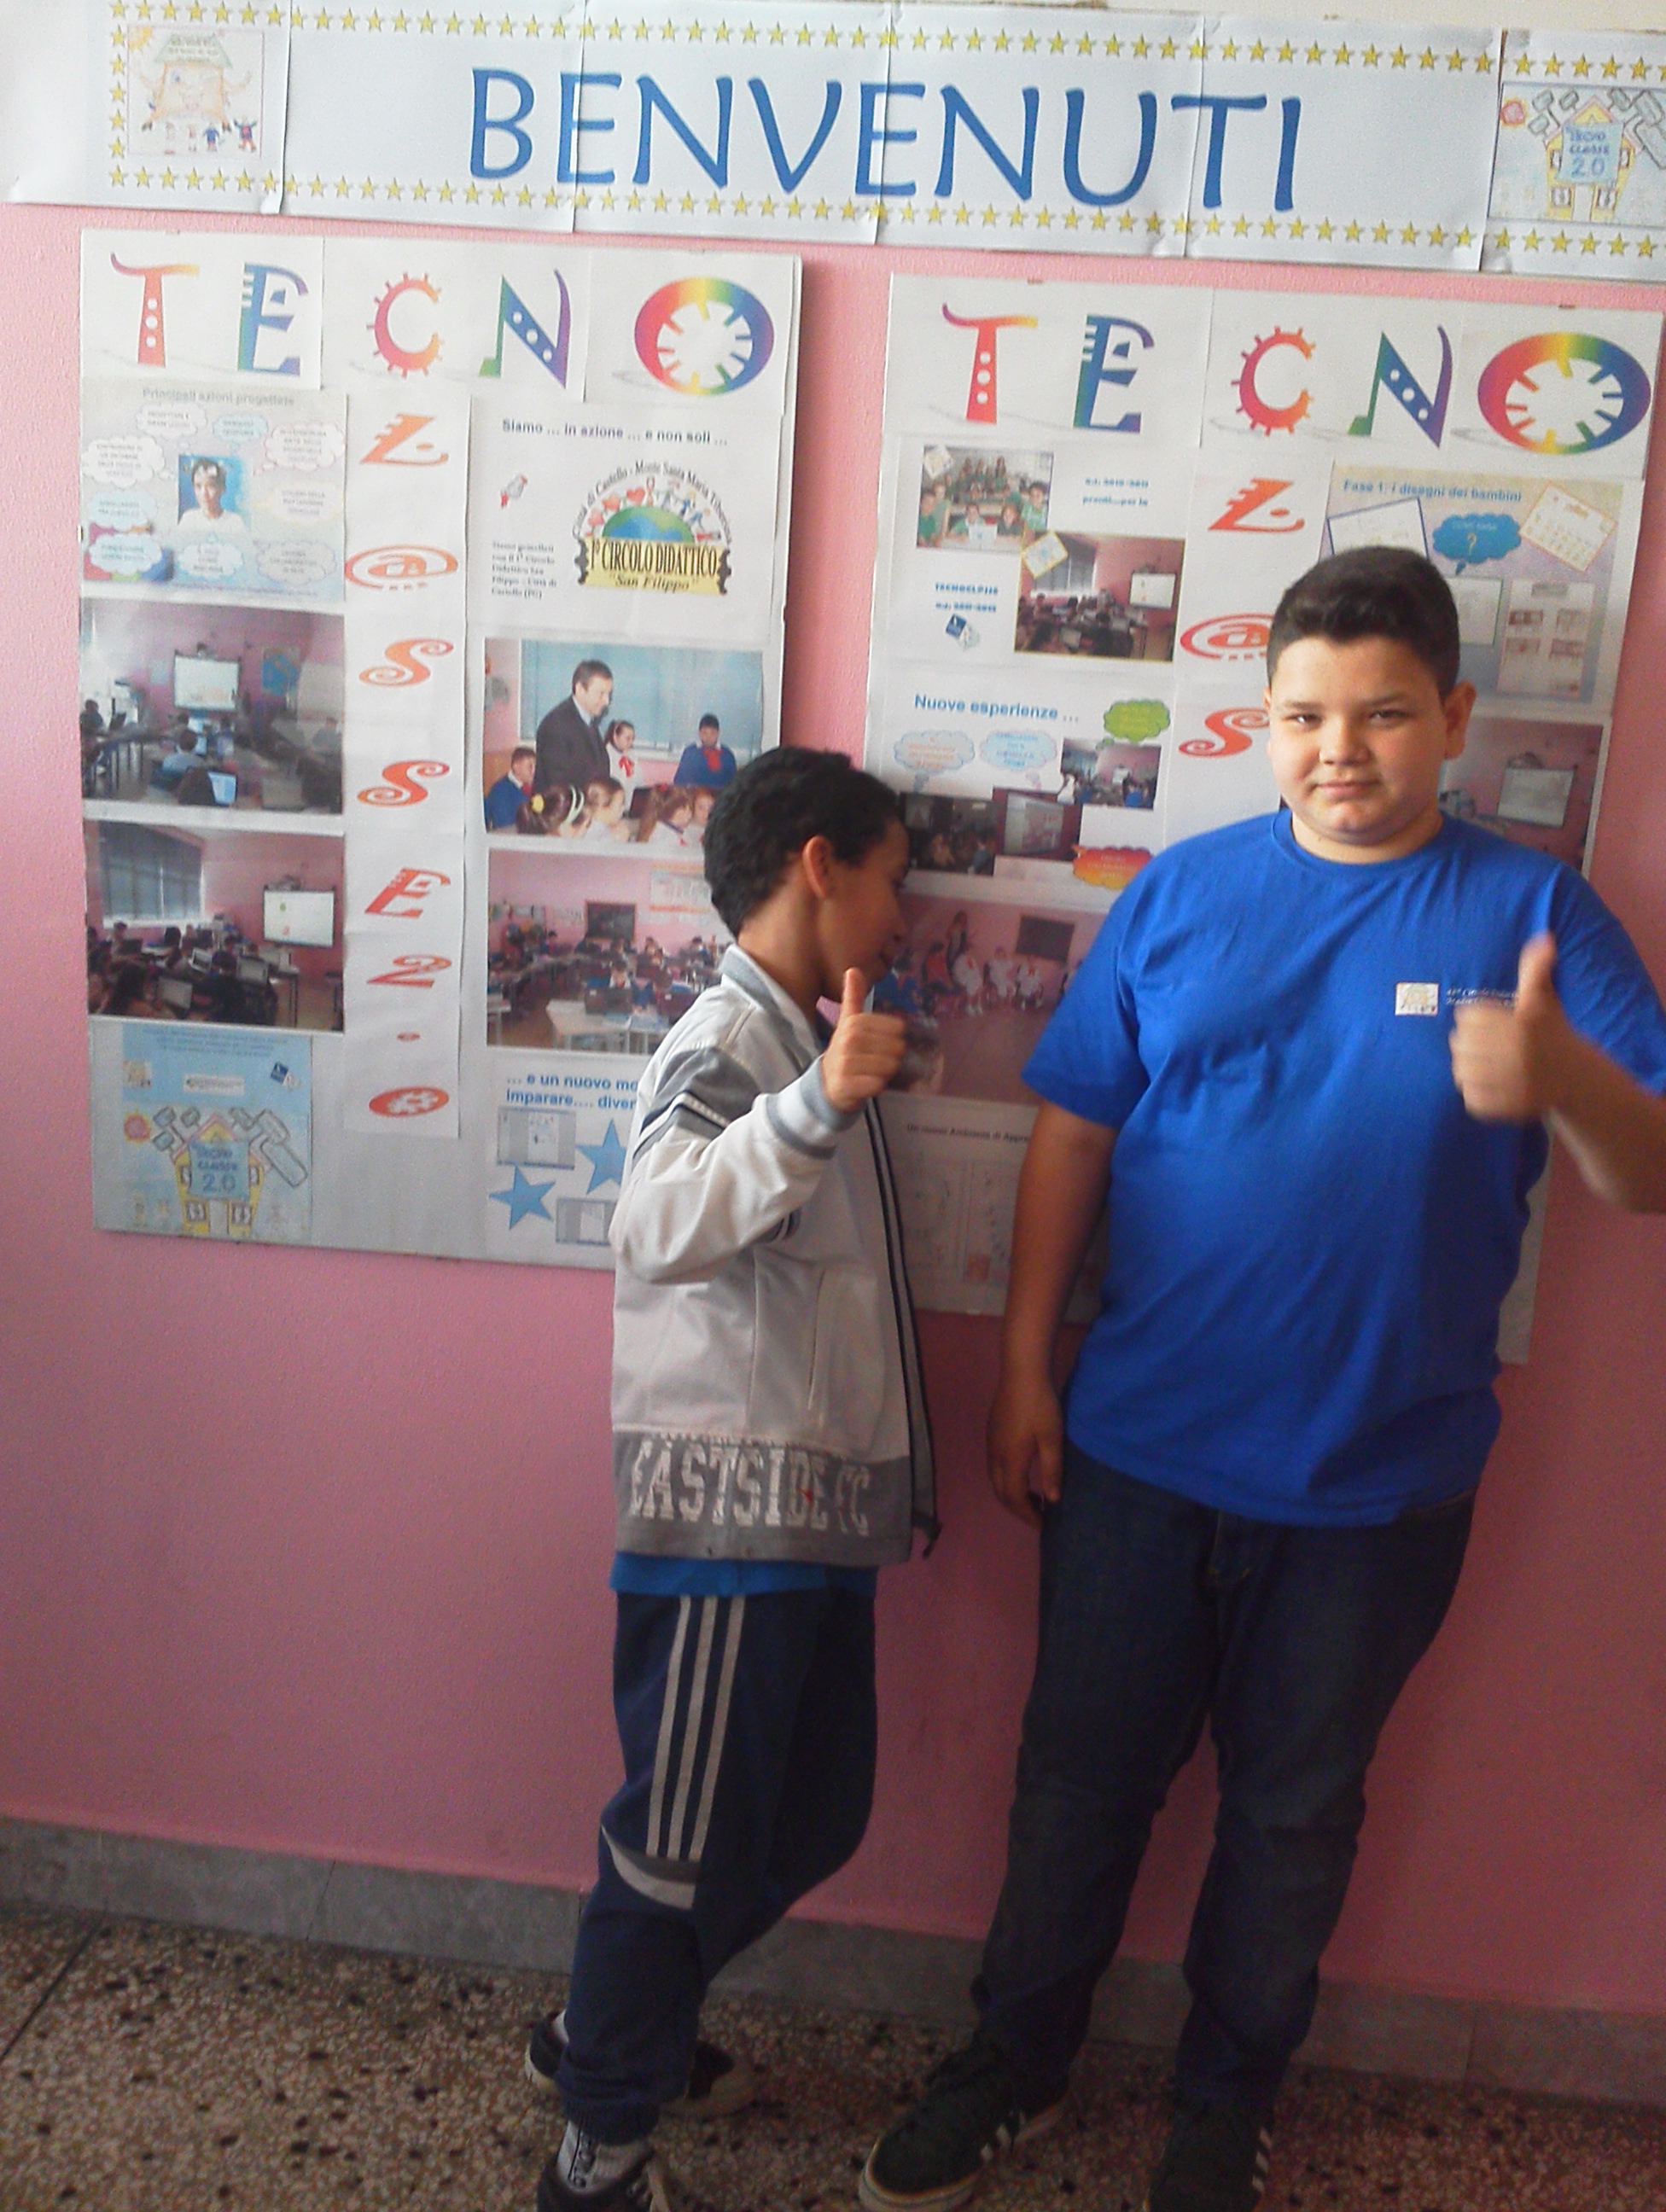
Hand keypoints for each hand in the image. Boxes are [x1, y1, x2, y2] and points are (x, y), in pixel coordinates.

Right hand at [822, 968, 906, 1113]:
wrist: (825, 1083)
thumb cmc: (845, 1050)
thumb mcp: (848, 1021)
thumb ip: (853, 996)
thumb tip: (852, 969)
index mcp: (854, 1022)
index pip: (897, 1028)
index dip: (893, 1038)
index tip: (878, 1043)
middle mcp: (849, 1040)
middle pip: (896, 1048)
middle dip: (890, 1057)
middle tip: (873, 1060)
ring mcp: (847, 1063)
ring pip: (889, 1066)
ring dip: (884, 1072)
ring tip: (869, 1072)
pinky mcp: (847, 1084)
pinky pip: (878, 1084)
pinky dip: (876, 1086)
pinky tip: (865, 1084)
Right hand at [987, 1362, 1064, 1529]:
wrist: (1021, 1373)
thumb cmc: (1041, 1406)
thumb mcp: (1052, 1439)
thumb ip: (1051, 1471)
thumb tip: (1052, 1500)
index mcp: (1011, 1460)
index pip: (1015, 1498)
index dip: (1028, 1514)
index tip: (1044, 1524)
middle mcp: (995, 1456)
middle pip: (1001, 1493)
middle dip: (1018, 1509)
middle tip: (1039, 1515)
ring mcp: (991, 1444)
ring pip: (996, 1480)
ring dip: (1011, 1494)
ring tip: (1033, 1498)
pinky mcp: (991, 1434)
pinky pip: (995, 1468)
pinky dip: (1007, 1480)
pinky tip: (1022, 1473)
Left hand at [1450, 933, 1576, 1122]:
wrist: (1576, 1078)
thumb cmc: (1551, 1033)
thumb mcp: (1543, 1001)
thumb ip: (1536, 970)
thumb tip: (1545, 938)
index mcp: (1521, 1024)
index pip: (1467, 1016)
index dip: (1475, 1019)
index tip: (1490, 1024)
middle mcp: (1517, 1054)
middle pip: (1459, 1044)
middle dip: (1469, 1044)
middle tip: (1487, 1046)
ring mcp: (1512, 1083)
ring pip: (1460, 1072)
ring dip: (1468, 1068)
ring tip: (1486, 1065)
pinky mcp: (1507, 1107)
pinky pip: (1470, 1098)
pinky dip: (1475, 1092)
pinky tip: (1492, 1084)